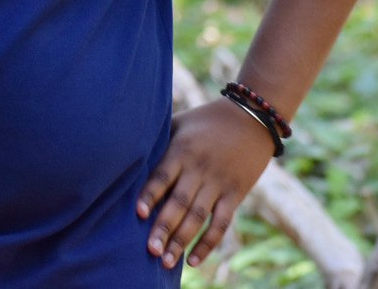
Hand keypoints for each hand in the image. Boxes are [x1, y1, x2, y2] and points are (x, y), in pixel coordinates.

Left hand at [136, 98, 274, 269]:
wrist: (251, 117)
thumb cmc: (205, 120)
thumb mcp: (179, 122)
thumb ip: (158, 140)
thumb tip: (127, 154)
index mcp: (181, 150)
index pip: (162, 176)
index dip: (150, 195)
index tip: (137, 214)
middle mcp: (199, 168)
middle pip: (179, 202)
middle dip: (163, 227)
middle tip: (150, 250)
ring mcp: (218, 183)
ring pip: (198, 217)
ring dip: (181, 240)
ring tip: (166, 261)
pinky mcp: (235, 193)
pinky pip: (221, 223)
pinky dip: (207, 243)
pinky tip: (193, 260)